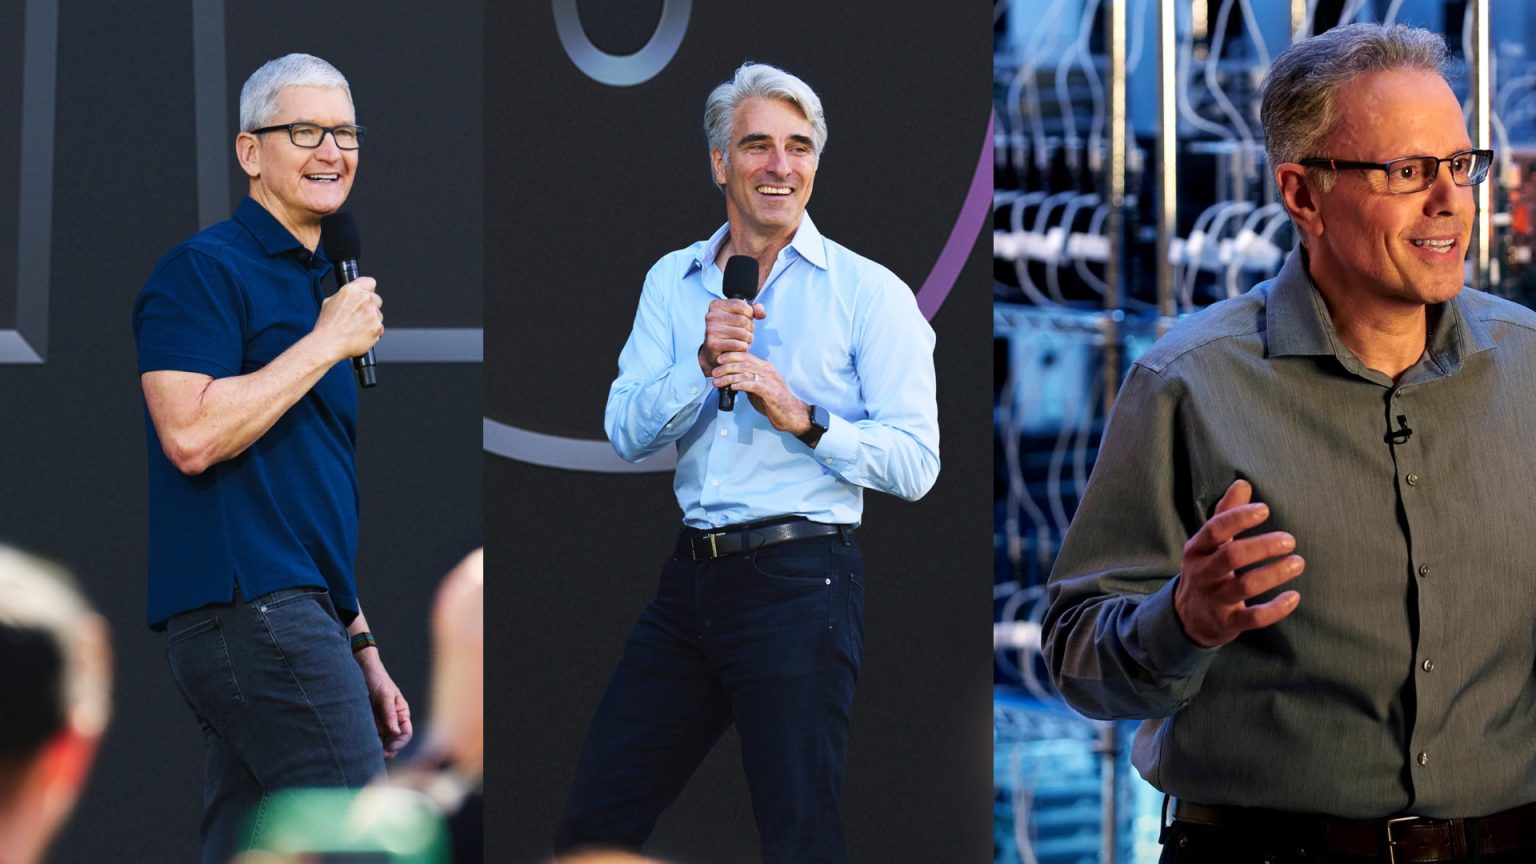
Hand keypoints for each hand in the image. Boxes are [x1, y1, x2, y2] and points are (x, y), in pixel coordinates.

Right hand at [314, 275, 382, 362]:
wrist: (328, 343)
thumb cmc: (327, 326)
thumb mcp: (329, 302)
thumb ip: (345, 296)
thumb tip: (351, 296)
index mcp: (352, 290)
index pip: (370, 282)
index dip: (368, 289)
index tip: (366, 294)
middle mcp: (364, 299)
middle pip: (377, 299)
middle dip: (371, 306)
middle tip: (359, 315)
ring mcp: (372, 314)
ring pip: (379, 314)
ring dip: (372, 320)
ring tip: (357, 328)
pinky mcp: (377, 327)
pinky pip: (380, 328)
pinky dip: (373, 332)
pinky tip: (361, 335)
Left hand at [356, 651, 412, 758]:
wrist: (360, 671)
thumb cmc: (377, 679)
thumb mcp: (385, 694)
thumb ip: (390, 713)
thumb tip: (396, 732)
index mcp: (401, 713)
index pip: (405, 733)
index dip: (399, 744)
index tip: (388, 750)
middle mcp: (392, 720)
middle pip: (394, 741)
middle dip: (388, 750)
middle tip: (377, 757)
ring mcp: (380, 723)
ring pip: (382, 742)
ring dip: (378, 749)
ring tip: (369, 755)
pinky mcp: (368, 723)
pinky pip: (370, 737)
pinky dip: (368, 744)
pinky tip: (363, 747)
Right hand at [698, 299, 766, 374]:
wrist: (714, 352)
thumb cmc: (728, 332)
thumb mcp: (739, 316)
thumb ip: (753, 311)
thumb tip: (762, 313)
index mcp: (716, 305)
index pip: (741, 305)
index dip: (750, 313)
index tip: (748, 319)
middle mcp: (711, 316)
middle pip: (743, 320)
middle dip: (750, 328)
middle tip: (748, 333)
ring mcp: (711, 330)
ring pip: (742, 333)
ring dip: (748, 339)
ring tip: (745, 340)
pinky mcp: (713, 344)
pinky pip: (738, 345)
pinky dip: (744, 348)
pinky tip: (740, 348)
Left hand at [711, 352, 809, 434]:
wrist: (790, 414)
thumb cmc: (774, 402)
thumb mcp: (759, 388)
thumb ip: (748, 382)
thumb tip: (731, 380)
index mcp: (765, 367)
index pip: (746, 356)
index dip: (731, 356)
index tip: (718, 360)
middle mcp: (767, 370)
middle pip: (743, 362)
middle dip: (726, 366)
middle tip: (714, 372)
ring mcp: (769, 380)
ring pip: (745, 372)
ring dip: (728, 376)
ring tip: (717, 381)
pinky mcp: (769, 391)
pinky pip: (752, 384)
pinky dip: (740, 384)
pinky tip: (732, 387)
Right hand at [1174, 479, 1302, 647]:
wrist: (1187, 618)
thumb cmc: (1206, 570)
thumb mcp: (1208, 543)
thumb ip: (1226, 514)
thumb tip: (1242, 483)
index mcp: (1197, 549)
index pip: (1215, 529)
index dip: (1238, 518)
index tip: (1264, 510)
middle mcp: (1203, 573)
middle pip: (1231, 557)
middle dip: (1262, 546)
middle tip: (1290, 540)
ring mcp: (1214, 599)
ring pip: (1244, 586)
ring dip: (1274, 574)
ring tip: (1298, 563)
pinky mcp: (1228, 623)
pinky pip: (1253, 618)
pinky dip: (1275, 608)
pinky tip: (1294, 597)